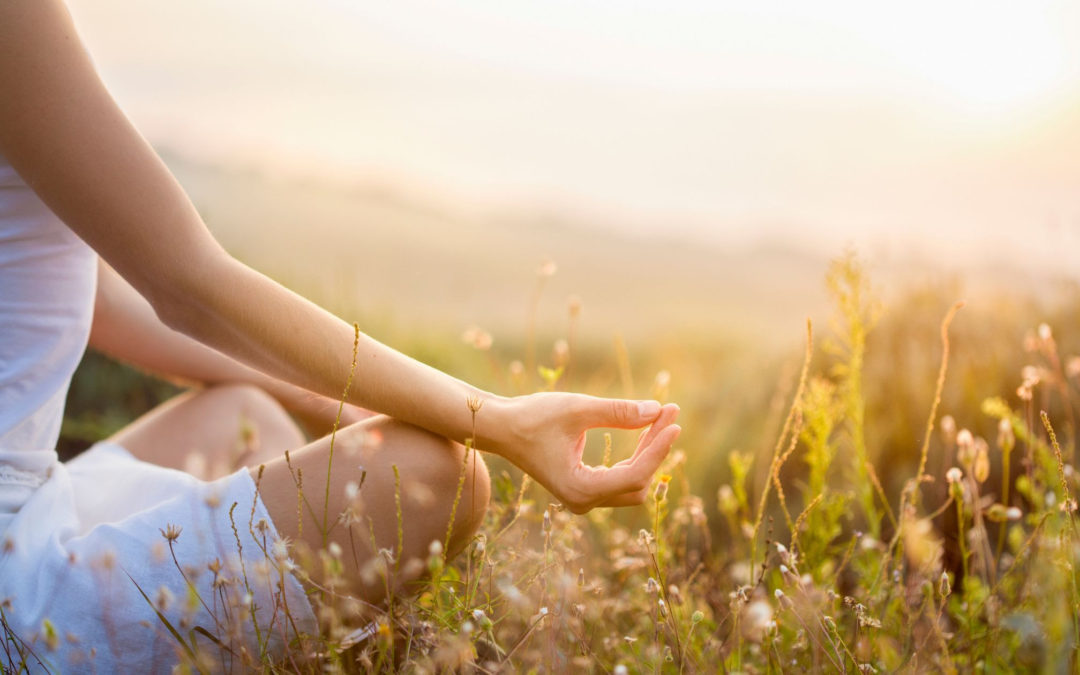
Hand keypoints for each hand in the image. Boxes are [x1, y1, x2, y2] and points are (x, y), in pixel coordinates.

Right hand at [486, 393, 680, 513]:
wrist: (501, 428)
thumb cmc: (533, 417)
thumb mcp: (576, 409)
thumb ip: (617, 412)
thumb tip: (657, 410)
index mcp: (580, 489)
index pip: (634, 475)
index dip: (658, 448)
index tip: (674, 420)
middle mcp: (583, 501)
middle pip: (638, 481)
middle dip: (656, 447)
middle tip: (669, 411)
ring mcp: (583, 498)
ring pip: (632, 481)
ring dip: (649, 451)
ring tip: (661, 417)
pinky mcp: (584, 489)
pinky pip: (621, 477)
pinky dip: (636, 455)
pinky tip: (646, 430)